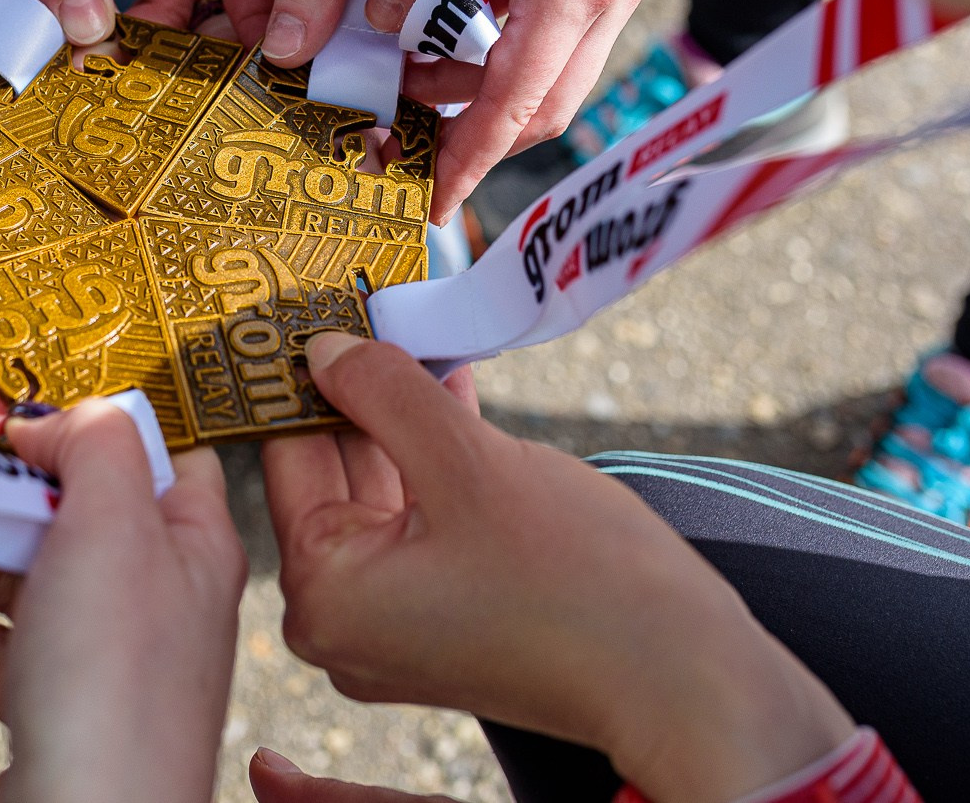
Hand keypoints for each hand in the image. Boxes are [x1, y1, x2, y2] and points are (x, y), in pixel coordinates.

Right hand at [0, 402, 246, 802]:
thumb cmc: (118, 692)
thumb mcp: (116, 525)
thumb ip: (94, 443)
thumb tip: (56, 413)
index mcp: (188, 541)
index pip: (147, 449)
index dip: (79, 416)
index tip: (4, 397)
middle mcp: (149, 593)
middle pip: (52, 509)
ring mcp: (94, 653)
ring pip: (1, 573)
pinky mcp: (42, 704)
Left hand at [228, 0, 709, 220]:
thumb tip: (371, 21)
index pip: (510, 109)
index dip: (464, 162)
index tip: (425, 205)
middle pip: (541, 105)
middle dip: (472, 138)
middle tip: (401, 149)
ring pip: (552, 65)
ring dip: (486, 87)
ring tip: (405, 82)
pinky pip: (558, 18)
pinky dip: (507, 38)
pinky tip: (446, 13)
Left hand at [265, 332, 851, 802]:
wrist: (682, 677)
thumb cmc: (577, 580)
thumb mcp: (466, 460)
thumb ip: (383, 392)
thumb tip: (324, 348)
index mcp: (323, 590)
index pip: (287, 451)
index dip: (295, 369)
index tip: (299, 297)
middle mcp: (342, 618)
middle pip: (334, 469)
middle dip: (355, 384)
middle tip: (357, 292)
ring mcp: (395, 623)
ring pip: (383, 487)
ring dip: (400, 412)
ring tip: (409, 322)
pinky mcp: (446, 616)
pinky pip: (422, 516)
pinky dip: (434, 455)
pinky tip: (449, 382)